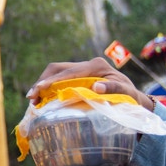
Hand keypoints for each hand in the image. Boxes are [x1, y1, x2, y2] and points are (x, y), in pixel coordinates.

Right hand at [25, 57, 153, 110]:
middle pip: (58, 68)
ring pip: (55, 72)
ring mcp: (81, 69)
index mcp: (96, 65)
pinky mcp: (77, 76)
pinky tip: (41, 99)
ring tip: (33, 101)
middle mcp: (87, 64)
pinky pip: (59, 79)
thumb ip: (113, 89)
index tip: (39, 89)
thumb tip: (97, 87)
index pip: (70, 71)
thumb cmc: (130, 97)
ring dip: (42, 84)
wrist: (133, 98)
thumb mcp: (125, 93)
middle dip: (42, 81)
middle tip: (31, 98)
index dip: (53, 80)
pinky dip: (48, 88)